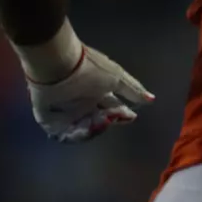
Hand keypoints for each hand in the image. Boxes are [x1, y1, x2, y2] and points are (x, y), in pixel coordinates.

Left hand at [26, 45, 152, 142]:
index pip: (113, 108)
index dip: (122, 114)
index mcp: (98, 91)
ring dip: (93, 130)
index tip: (130, 116)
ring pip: (84, 130)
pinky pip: (64, 135)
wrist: (59, 66)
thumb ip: (133, 90)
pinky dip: (75, 136)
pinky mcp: (50, 120)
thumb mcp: (117, 78)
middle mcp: (84, 102)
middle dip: (108, 122)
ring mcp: (67, 112)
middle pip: (99, 121)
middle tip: (110, 118)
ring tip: (97, 122)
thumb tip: (151, 99)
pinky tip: (83, 128)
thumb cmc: (91, 69)